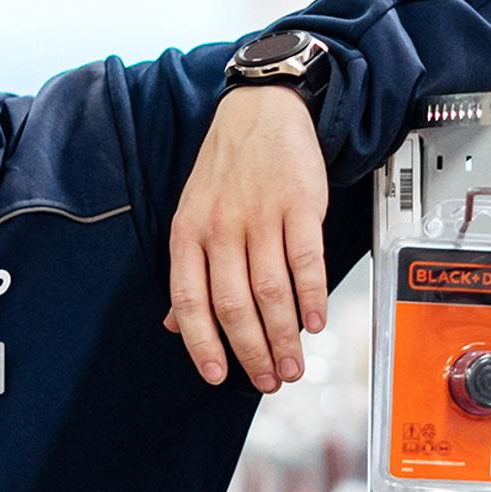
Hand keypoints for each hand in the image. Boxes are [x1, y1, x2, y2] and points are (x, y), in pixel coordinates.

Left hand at [167, 86, 333, 390]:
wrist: (261, 111)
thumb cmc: (226, 169)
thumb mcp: (192, 215)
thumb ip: (189, 271)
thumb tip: (176, 326)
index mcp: (188, 233)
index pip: (189, 300)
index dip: (202, 344)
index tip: (218, 376)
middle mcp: (221, 228)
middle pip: (234, 305)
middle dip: (253, 352)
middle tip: (269, 380)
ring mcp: (260, 216)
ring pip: (271, 292)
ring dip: (284, 337)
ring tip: (293, 365)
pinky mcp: (299, 205)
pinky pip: (306, 261)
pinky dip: (311, 298)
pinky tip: (314, 323)